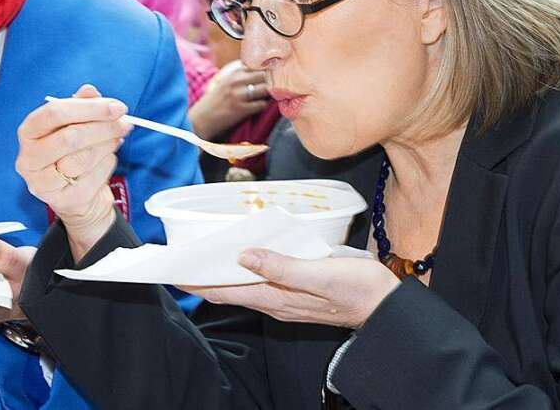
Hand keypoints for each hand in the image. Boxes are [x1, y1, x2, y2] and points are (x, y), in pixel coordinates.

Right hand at [16, 85, 131, 259]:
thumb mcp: (73, 124)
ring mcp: (43, 183)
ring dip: (108, 145)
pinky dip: (108, 164)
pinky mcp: (63, 200)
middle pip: (70, 137)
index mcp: (29, 132)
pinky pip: (94, 177)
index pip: (54, 114)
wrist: (76, 196)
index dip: (89, 108)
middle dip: (103, 127)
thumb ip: (80, 105)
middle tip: (124, 123)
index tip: (115, 106)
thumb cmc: (72, 153)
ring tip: (116, 138)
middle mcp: (29, 159)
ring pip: (84, 158)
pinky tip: (107, 159)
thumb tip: (90, 91)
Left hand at [182, 250, 399, 329]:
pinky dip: (244, 268)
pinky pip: (260, 280)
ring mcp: (285, 297)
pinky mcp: (296, 289)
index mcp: (275, 298)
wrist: (387, 305)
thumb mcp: (320, 273)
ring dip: (221, 271)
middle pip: (228, 289)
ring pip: (242, 285)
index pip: (223, 291)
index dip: (196, 281)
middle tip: (179, 258)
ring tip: (201, 253)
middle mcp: (275, 301)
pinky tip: (242, 254)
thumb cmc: (357, 289)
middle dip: (202, 276)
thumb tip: (242, 255)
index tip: (172, 270)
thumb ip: (281, 266)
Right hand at [189, 61, 269, 140]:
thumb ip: (240, 76)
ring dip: (268, 94)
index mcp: (233, 73)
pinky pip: (261, 105)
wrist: (202, 118)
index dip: (265, 71)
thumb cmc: (215, 101)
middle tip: (270, 88)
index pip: (257, 65)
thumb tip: (261, 73)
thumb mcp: (225, 82)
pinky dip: (263, 106)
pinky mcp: (240, 109)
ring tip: (265, 98)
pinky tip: (258, 107)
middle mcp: (235, 82)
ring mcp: (238, 95)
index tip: (269, 76)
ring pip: (265, 89)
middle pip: (264, 75)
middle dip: (269, 81)